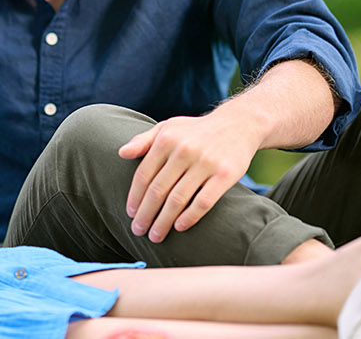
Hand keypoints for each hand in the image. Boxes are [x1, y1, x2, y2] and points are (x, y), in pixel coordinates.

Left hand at [119, 113, 263, 242]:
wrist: (239, 124)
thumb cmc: (196, 131)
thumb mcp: (168, 127)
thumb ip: (144, 140)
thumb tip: (121, 153)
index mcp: (166, 140)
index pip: (144, 175)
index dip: (135, 197)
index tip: (130, 214)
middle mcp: (184, 151)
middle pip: (158, 190)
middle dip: (146, 214)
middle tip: (138, 230)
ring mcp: (206, 163)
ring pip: (178, 199)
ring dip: (163, 221)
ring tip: (155, 235)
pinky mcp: (225, 175)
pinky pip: (203, 202)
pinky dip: (189, 217)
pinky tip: (179, 227)